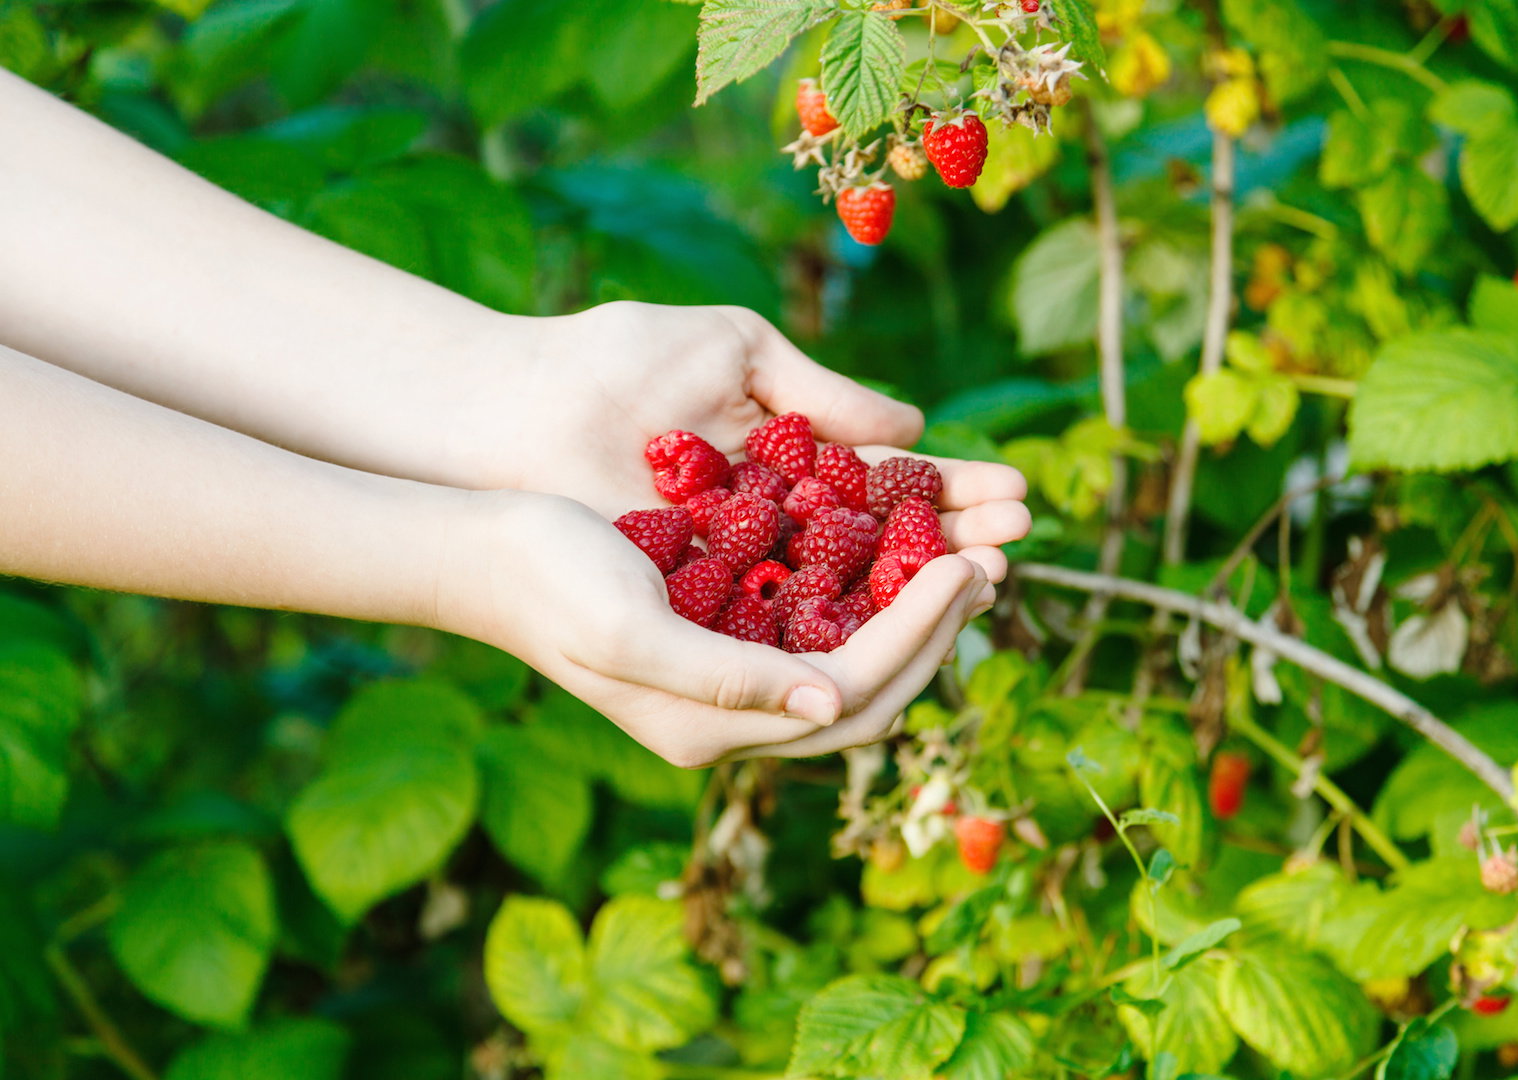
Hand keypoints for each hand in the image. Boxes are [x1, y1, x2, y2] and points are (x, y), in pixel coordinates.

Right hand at [438, 491, 995, 767]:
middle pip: (870, 694)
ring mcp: (733, 687)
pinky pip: (825, 636)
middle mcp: (732, 722)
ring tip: (965, 559)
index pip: (850, 690)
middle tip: (989, 562)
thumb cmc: (548, 578)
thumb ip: (724, 678)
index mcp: (711, 730)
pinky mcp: (729, 645)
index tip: (963, 563)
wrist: (488, 552)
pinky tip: (899, 553)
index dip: (917, 631)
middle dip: (937, 633)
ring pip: (857, 670)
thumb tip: (831, 704)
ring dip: (917, 621)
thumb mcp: (628, 628)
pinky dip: (873, 601)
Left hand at [467, 302, 1029, 581]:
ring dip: (924, 595)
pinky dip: (858, 626)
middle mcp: (770, 538)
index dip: (951, 499)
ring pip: (852, 605)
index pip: (887, 494)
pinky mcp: (701, 624)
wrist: (520, 404)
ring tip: (988, 573)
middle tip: (1018, 541)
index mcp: (785, 471)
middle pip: (883, 558)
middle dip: (956, 549)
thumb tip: (914, 429)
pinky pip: (792, 635)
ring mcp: (736, 585)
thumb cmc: (619, 364)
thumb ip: (824, 397)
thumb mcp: (739, 355)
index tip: (1014, 496)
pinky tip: (912, 610)